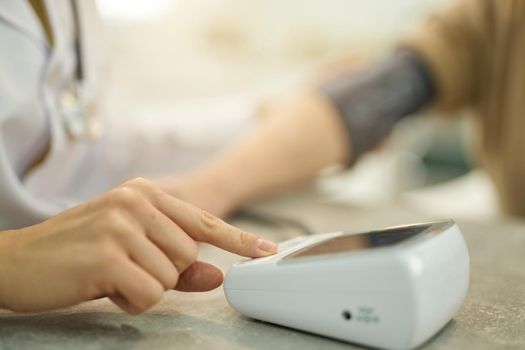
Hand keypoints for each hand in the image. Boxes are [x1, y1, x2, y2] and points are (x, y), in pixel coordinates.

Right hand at [0, 178, 276, 313]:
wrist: (15, 261)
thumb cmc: (77, 253)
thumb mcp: (130, 250)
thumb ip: (178, 263)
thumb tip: (217, 275)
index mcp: (144, 193)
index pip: (203, 220)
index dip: (238, 239)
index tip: (267, 251)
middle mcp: (136, 201)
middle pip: (189, 255)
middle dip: (162, 272)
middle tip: (122, 267)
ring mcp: (122, 225)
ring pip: (171, 276)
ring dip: (144, 287)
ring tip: (108, 274)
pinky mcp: (108, 254)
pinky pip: (149, 293)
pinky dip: (130, 300)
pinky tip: (101, 286)